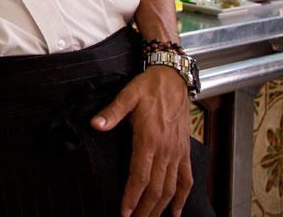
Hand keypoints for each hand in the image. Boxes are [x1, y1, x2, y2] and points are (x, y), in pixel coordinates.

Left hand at [91, 67, 192, 216]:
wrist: (173, 79)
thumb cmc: (149, 87)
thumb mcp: (127, 95)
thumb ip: (112, 112)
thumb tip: (96, 124)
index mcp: (149, 139)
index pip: (140, 175)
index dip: (132, 196)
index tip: (125, 212)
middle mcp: (165, 150)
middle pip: (156, 188)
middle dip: (145, 209)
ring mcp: (177, 152)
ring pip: (171, 188)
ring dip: (160, 207)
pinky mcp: (184, 151)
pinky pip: (186, 179)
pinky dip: (182, 197)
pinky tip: (176, 211)